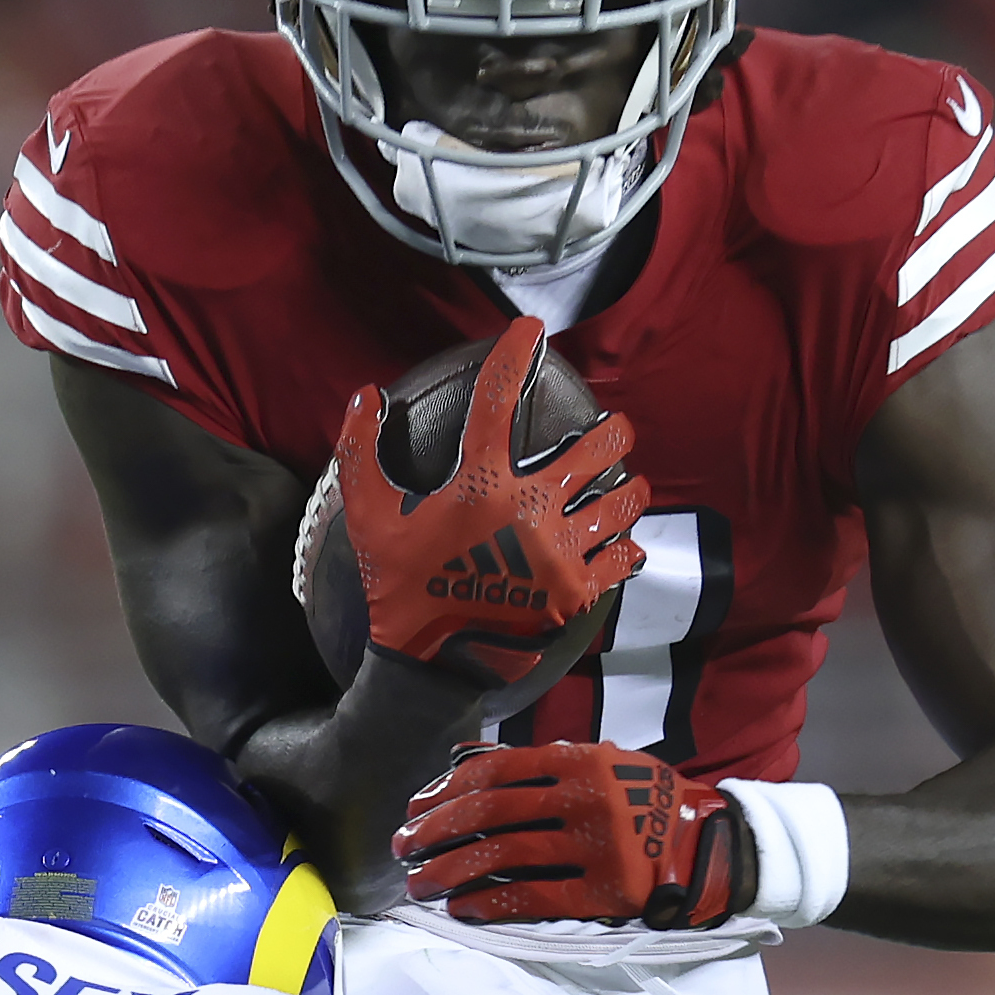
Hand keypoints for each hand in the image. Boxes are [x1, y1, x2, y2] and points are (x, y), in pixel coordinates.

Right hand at [337, 318, 647, 694]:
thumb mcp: (367, 518)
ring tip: (633, 483)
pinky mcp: (577, 591)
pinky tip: (628, 542)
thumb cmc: (399, 587)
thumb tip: (366, 394)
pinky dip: (628, 546)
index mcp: (481, 483)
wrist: (430, 665)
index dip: (515, 354)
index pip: (498, 399)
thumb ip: (361, 452)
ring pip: (619, 504)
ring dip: (629, 488)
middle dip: (611, 434)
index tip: (532, 329)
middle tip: (616, 430)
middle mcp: (530, 509)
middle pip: (593, 451)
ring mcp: (560, 551)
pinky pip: (620, 558)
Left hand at [395, 739, 750, 928]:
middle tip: (403, 849)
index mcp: (580, 760)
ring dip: (451, 871)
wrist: (712, 844)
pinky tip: (463, 909)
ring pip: (503, 857)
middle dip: (435, 831)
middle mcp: (584, 798)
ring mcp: (595, 846)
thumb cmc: (645, 801)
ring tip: (421, 884)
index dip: (445, 790)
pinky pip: (534, 899)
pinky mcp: (605, 893)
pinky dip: (491, 904)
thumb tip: (464, 761)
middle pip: (488, 813)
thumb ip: (542, 762)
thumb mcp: (603, 762)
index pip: (494, 771)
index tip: (414, 808)